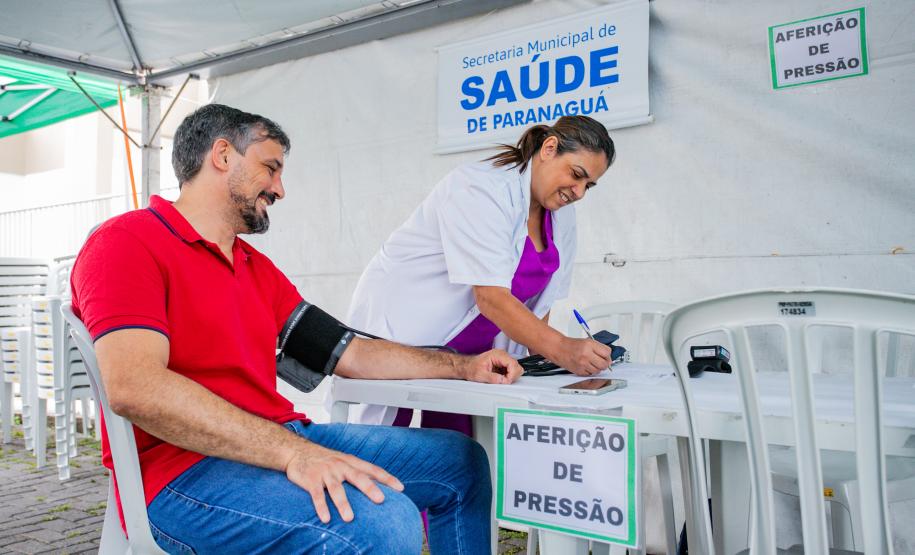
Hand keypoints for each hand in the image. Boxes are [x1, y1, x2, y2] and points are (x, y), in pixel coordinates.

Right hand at [284, 441, 403, 522]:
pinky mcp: (311, 480)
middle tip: (381, 500)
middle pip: (357, 477)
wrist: (297, 451)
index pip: (372, 469)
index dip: (387, 478)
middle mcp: (340, 466)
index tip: (400, 488)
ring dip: (343, 504)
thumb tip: (378, 485)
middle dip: (369, 488)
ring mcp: (325, 472)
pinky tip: (326, 518)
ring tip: (350, 518)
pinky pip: (317, 495)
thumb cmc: (325, 460)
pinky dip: (321, 507)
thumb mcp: (343, 461)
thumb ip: (358, 472)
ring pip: (336, 488)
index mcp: (350, 462)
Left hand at [460, 349, 522, 383]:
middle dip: (512, 376)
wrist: (467, 366)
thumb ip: (493, 378)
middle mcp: (502, 354)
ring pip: (516, 368)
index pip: (512, 364)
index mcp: (497, 355)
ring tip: (501, 380)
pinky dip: (509, 376)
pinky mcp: (503, 363)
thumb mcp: (480, 375)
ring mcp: (503, 358)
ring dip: (511, 376)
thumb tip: (503, 381)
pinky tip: (501, 378)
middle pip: (516, 366)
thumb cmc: (472, 368)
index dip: (512, 375)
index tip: (506, 382)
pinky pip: (512, 370)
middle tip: (503, 382)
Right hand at [553, 337, 612, 375]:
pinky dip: (590, 371)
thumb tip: (608, 358)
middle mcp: (586, 354)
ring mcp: (582, 364)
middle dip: (605, 363)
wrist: (559, 349)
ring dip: (597, 368)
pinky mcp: (579, 371)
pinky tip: (586, 365)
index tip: (606, 356)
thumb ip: (599, 348)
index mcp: (589, 345)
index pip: (607, 353)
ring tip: (592, 362)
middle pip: (604, 364)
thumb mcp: (588, 341)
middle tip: (602, 361)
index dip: (608, 355)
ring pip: (598, 371)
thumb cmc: (573, 345)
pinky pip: (590, 374)